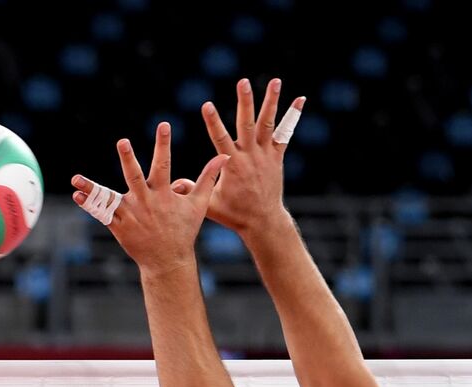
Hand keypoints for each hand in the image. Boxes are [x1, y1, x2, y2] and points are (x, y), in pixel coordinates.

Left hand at [71, 122, 228, 273]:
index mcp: (164, 194)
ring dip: (92, 188)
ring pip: (109, 197)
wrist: (167, 260)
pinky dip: (89, 205)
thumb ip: (207, 178)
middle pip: (135, 176)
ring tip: (76, 179)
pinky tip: (77, 195)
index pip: (164, 164)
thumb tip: (223, 157)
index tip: (164, 124)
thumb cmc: (183, 231)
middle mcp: (145, 202)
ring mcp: (130, 214)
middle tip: (123, 142)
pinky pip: (102, 213)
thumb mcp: (198, 204)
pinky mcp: (119, 226)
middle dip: (129, 159)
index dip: (164, 144)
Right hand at [179, 78, 302, 235]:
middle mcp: (250, 156)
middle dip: (244, 103)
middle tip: (242, 83)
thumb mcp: (209, 205)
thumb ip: (192, 191)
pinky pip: (285, 134)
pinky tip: (300, 99)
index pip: (220, 138)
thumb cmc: (233, 214)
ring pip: (268, 124)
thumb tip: (172, 184)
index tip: (206, 105)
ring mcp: (265, 155)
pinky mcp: (276, 157)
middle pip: (246, 124)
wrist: (262, 221)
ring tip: (275, 81)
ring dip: (271, 101)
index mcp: (232, 165)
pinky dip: (292, 116)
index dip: (213, 122)